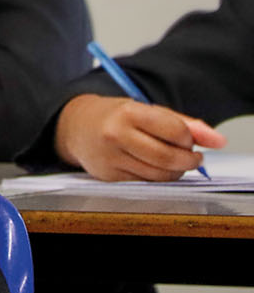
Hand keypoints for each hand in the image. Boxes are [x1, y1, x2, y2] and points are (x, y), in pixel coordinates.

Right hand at [54, 94, 226, 180]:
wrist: (74, 126)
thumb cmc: (115, 116)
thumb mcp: (146, 110)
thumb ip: (184, 123)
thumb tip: (217, 140)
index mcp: (127, 112)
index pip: (174, 131)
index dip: (188, 138)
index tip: (188, 139)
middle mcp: (115, 134)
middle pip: (168, 157)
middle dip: (188, 160)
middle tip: (192, 157)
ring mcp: (110, 157)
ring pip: (159, 175)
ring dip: (175, 171)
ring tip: (172, 161)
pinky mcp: (108, 176)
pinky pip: (145, 183)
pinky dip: (156, 177)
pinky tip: (152, 166)